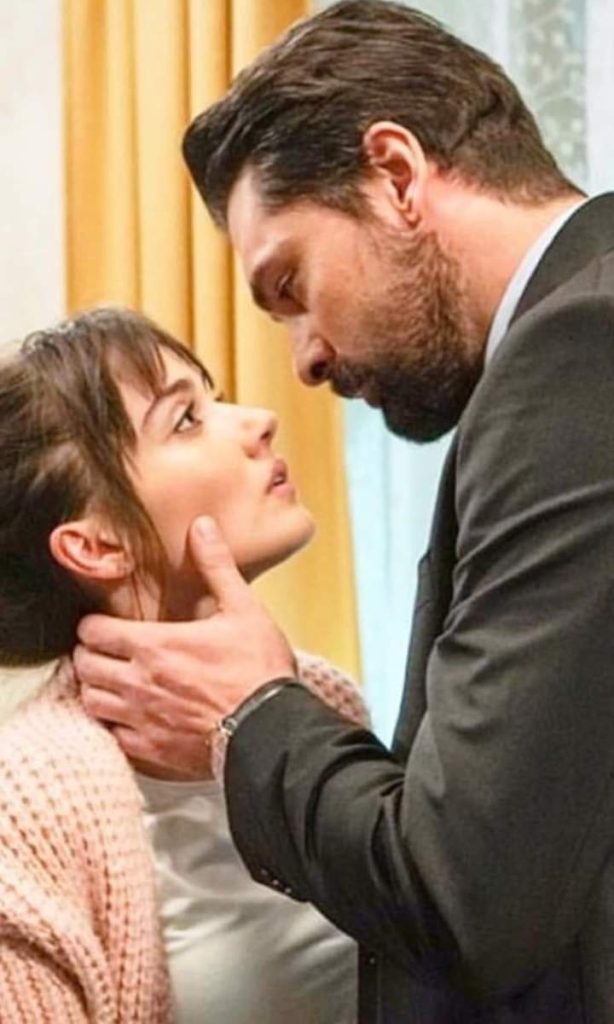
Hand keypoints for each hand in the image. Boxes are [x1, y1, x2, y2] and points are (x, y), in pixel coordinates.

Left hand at [75, 516, 296, 779]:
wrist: (271, 730)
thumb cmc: (259, 671)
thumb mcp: (243, 609)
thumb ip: (216, 566)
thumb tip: (202, 526)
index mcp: (154, 645)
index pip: (94, 631)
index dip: (95, 626)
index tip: (106, 626)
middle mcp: (138, 683)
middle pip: (84, 666)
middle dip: (90, 655)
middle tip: (106, 652)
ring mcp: (141, 720)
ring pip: (91, 702)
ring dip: (97, 690)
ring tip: (113, 683)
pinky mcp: (151, 751)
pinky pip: (112, 737)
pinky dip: (114, 725)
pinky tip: (130, 718)